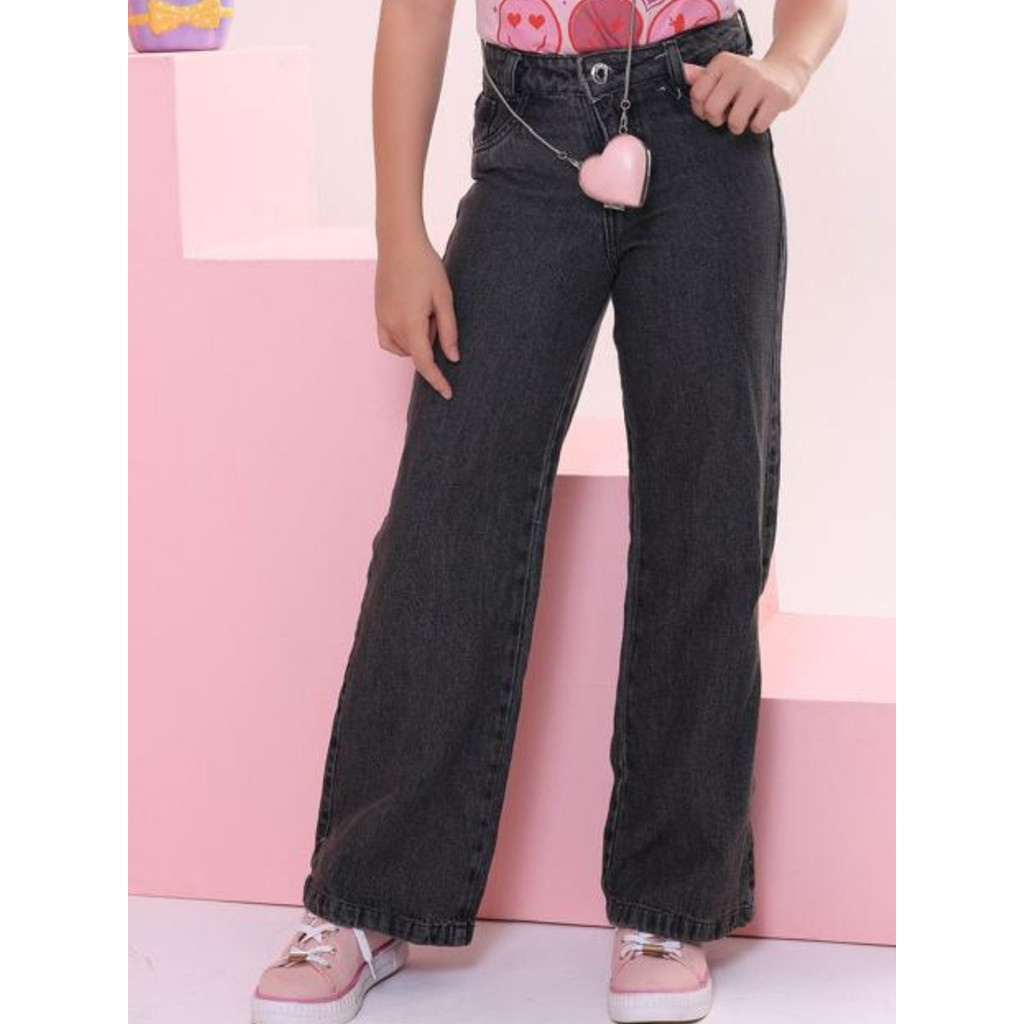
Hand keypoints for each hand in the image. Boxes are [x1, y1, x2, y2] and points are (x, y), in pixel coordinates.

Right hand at [375, 234, 459, 400]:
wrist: (399, 242)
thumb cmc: (425, 266)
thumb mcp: (444, 299)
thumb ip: (449, 331)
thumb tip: (453, 358)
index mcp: (410, 324)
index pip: (425, 363)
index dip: (437, 380)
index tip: (448, 394)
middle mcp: (392, 326)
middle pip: (416, 353)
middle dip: (431, 341)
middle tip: (435, 311)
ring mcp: (381, 319)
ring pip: (403, 347)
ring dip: (417, 339)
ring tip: (424, 309)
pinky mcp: (378, 313)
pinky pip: (389, 340)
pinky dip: (402, 339)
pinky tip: (412, 319)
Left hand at [681, 49, 809, 134]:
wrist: (787, 70)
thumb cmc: (749, 78)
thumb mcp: (726, 72)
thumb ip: (703, 76)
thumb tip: (682, 73)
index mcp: (723, 62)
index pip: (697, 94)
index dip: (701, 110)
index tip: (711, 109)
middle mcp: (740, 68)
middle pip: (713, 110)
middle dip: (718, 120)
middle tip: (729, 114)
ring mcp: (759, 81)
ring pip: (735, 122)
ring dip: (739, 126)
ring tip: (746, 115)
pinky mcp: (777, 95)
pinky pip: (757, 126)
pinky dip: (757, 126)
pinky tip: (761, 113)